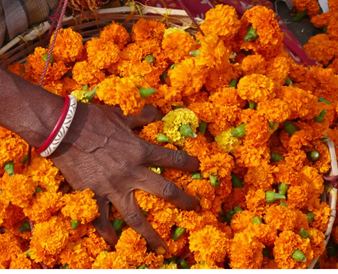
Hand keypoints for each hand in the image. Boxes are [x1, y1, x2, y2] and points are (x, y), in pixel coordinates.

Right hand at [49, 103, 199, 253]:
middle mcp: (131, 173)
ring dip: (150, 234)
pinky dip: (107, 232)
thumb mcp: (121, 116)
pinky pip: (101, 218)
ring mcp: (112, 187)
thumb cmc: (93, 119)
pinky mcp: (93, 195)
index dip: (188, 163)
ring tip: (162, 248)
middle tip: (194, 208)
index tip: (197, 167)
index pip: (172, 159)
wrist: (62, 128)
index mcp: (140, 151)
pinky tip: (113, 242)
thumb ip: (141, 117)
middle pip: (164, 191)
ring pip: (136, 216)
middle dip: (183, 200)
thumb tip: (156, 111)